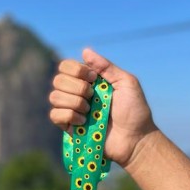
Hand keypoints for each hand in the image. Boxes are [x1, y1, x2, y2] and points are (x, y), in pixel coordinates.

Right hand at [49, 48, 158, 167]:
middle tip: (93, 97)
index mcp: (89, 80)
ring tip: (90, 112)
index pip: (66, 66)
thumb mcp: (126, 83)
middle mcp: (77, 92)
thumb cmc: (135, 110)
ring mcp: (71, 109)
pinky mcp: (68, 126)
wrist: (135, 138)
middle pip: (57, 80)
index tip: (94, 79)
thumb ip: (106, 67)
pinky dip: (69, 116)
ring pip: (54, 97)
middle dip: (76, 88)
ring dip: (74, 102)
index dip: (76, 70)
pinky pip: (55, 115)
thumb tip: (84, 50)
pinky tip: (83, 122)